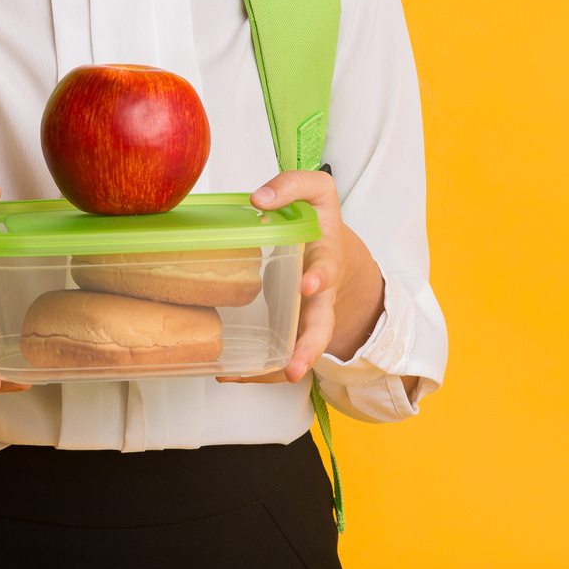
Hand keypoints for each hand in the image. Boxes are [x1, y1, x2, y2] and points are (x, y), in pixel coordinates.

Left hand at [216, 170, 384, 384]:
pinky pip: (280, 353)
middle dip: (309, 346)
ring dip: (286, 368)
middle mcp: (321, 293)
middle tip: (294, 366)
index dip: (319, 276)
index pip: (327, 265)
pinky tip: (231, 372)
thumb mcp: (315, 192)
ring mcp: (309, 316)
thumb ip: (292, 186)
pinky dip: (260, 369)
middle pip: (322, 326)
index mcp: (326, 256)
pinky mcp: (294, 328)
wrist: (337, 254)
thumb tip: (258, 199)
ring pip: (303, 350)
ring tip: (268, 382)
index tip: (307, 285)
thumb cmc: (320, 224)